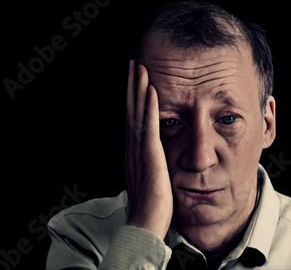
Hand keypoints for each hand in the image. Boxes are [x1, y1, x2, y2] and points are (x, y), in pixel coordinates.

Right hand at [125, 60, 172, 239]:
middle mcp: (133, 147)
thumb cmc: (152, 206)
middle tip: (134, 64)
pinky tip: (151, 91)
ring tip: (140, 68)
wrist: (145, 225)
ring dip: (139, 89)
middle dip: (132, 86)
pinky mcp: (150, 156)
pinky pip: (149, 126)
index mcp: (135, 152)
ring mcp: (139, 151)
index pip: (133, 118)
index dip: (134, 98)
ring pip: (138, 113)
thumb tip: (158, 157)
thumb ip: (153, 164)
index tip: (136, 80)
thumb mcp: (152, 179)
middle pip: (131, 110)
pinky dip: (150, 107)